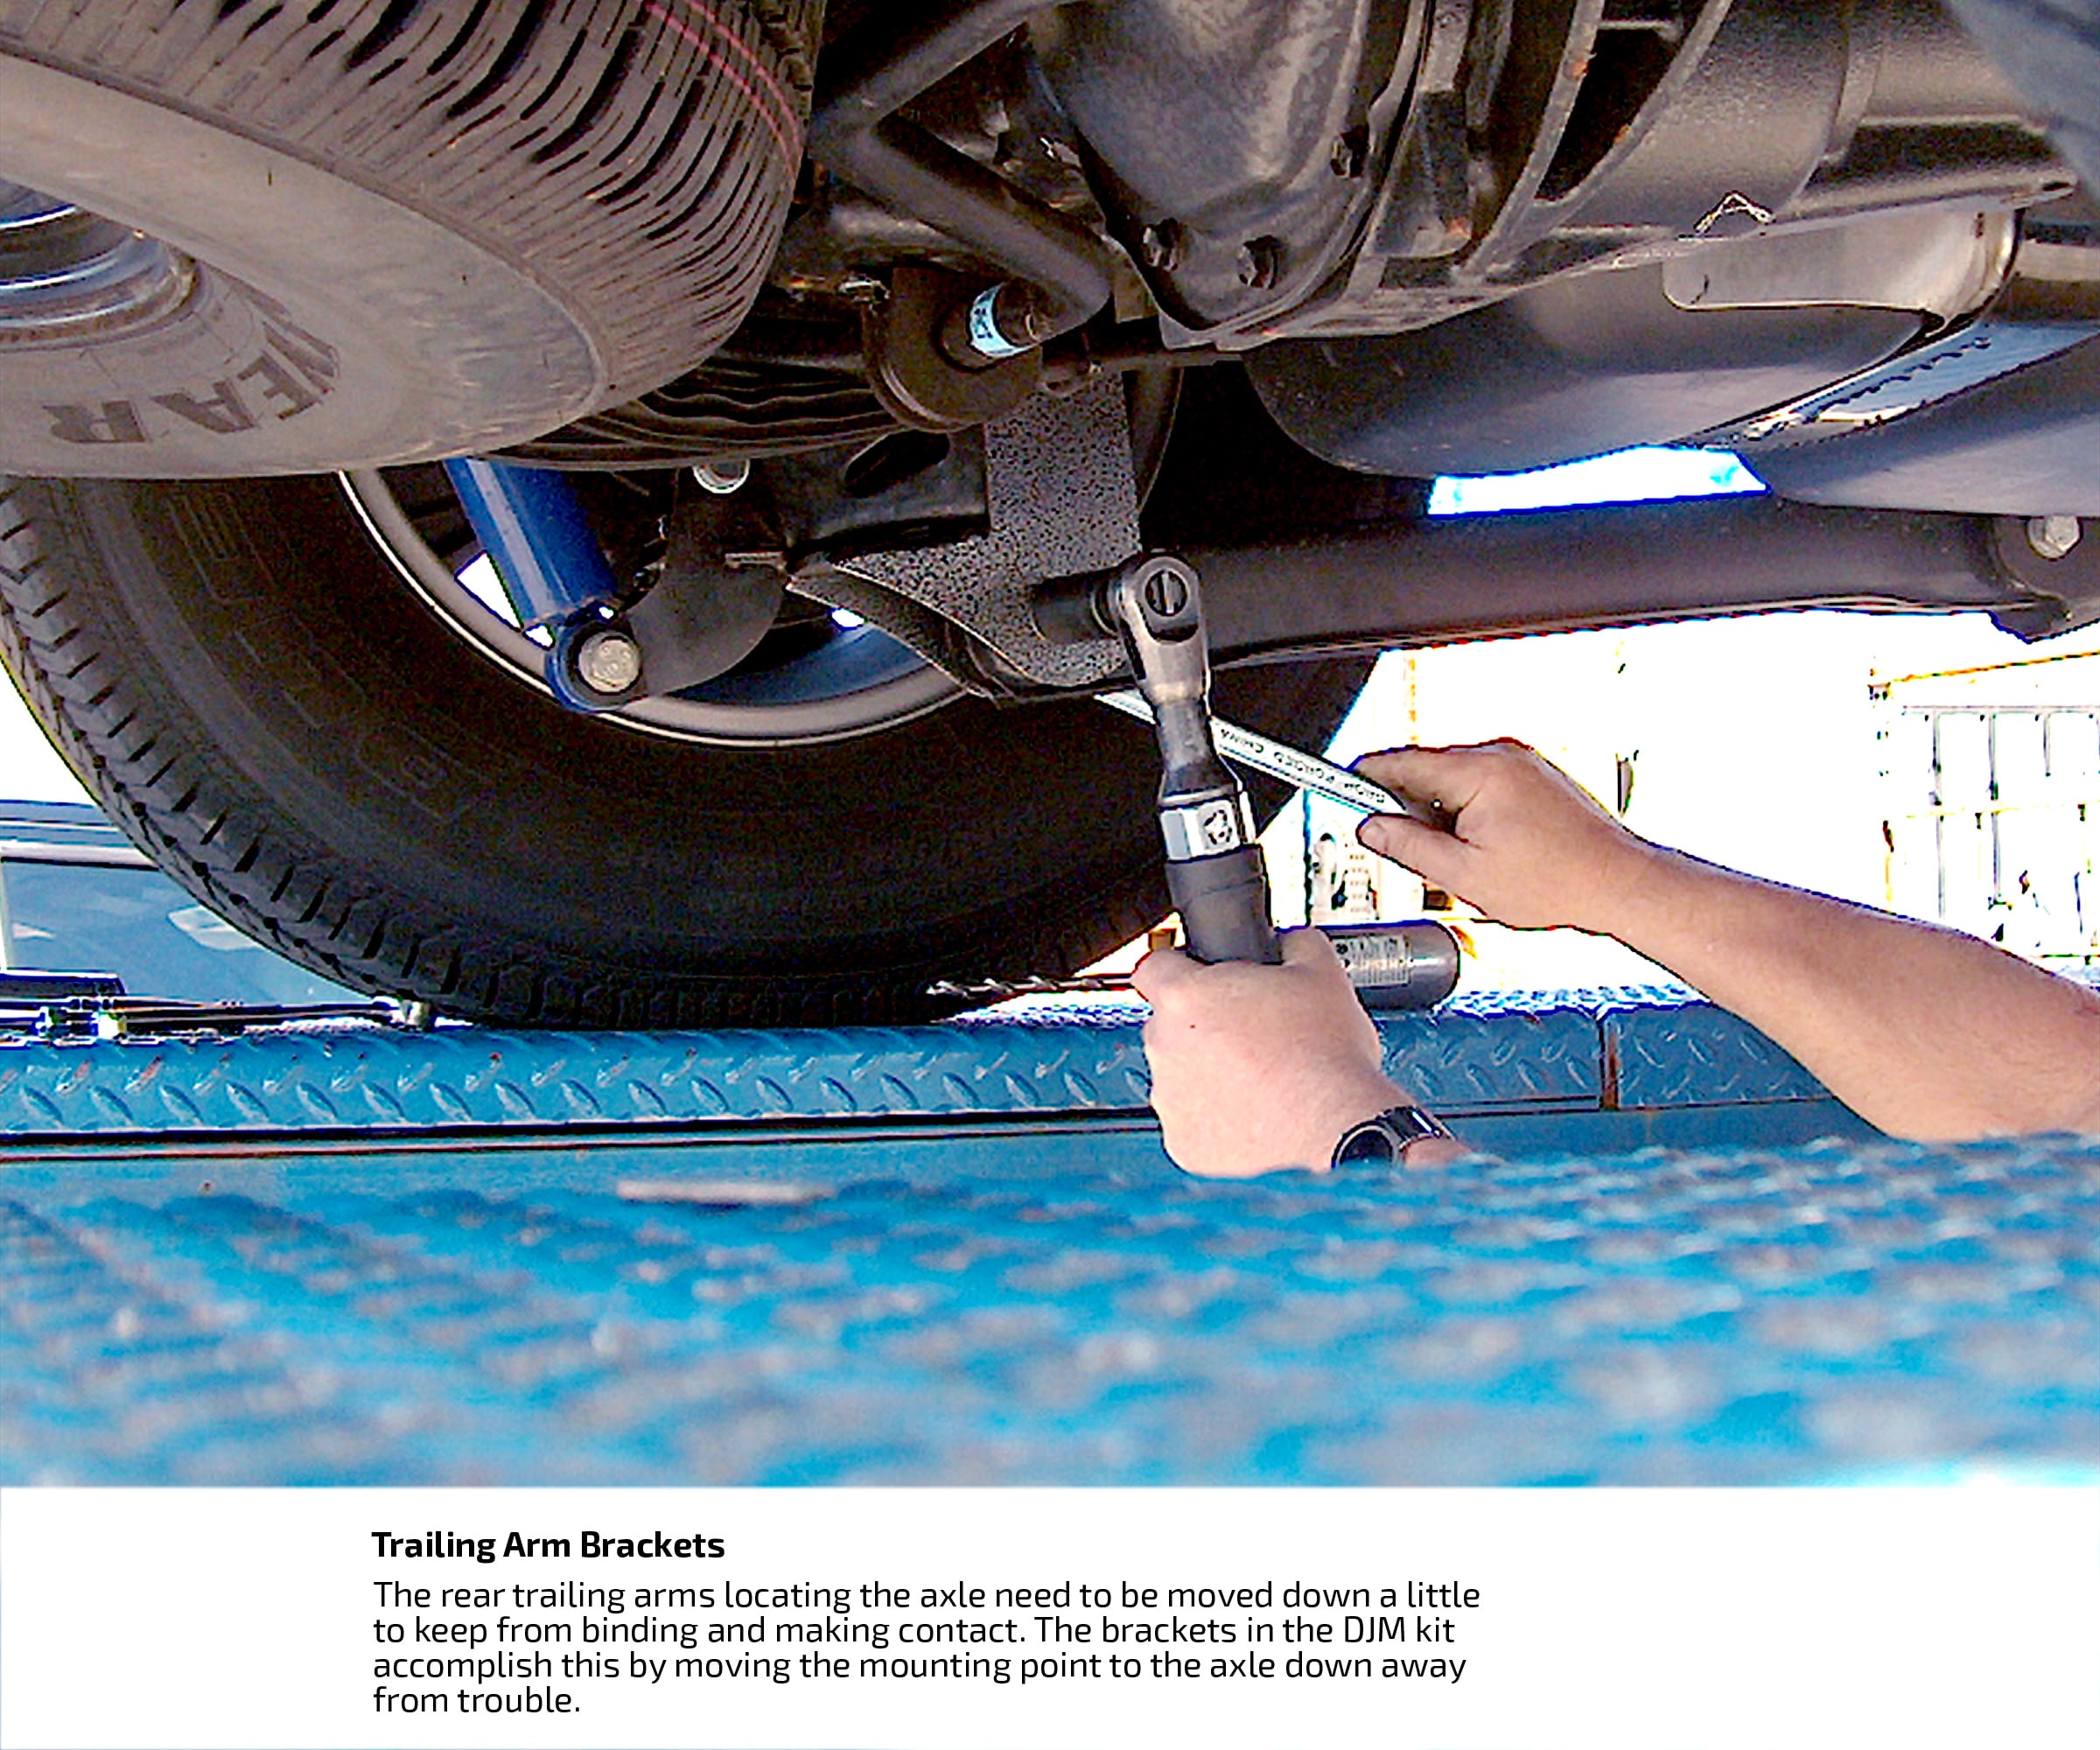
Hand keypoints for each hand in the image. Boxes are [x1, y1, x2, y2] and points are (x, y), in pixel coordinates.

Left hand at [1132, 926, 1409, 1175]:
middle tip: (1250, 1035)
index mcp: (1187, 998)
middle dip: (1203, 1027)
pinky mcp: (1184, 1145)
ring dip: (1209, 1076)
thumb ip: (1293, 942)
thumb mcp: (1322, 972)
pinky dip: (1217, 1121)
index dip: (1178, 967)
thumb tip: (1288, 942)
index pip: (1152, 967)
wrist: (1337, 1127)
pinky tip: (1256, 1114)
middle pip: (1170, 1026)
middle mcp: (1165, 1048)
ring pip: (1180, 1078)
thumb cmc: (1326, 1056)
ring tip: (1260, 1080)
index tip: (1197, 976)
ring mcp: (1170, 1101)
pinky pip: (1193, 1125)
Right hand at [1355, 739, 1651, 933]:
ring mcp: (1522, 764)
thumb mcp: (1464, 875)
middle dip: (1412, 811)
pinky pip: (1484, 787)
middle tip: (1420, 855)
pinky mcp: (1536, 777)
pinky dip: (1473, 815)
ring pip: (1455, 783)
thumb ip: (1409, 846)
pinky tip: (1492, 852)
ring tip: (1471, 861)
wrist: (1618, 883)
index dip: (1362, 778)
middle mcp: (1501, 756)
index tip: (1336, 782)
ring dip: (1445, 817)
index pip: (1400, 763)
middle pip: (1427, 773)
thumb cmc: (1557, 882)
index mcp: (1479, 772)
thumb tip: (1373, 828)